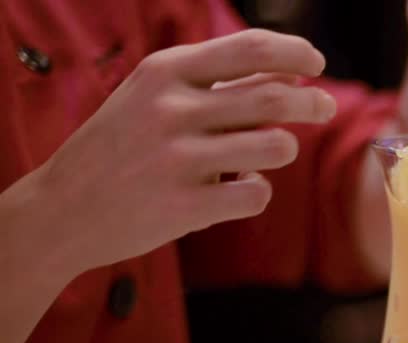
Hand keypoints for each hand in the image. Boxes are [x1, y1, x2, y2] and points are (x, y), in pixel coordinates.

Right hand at [37, 29, 336, 273]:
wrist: (62, 209)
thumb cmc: (121, 149)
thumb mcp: (154, 99)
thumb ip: (218, 84)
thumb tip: (291, 71)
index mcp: (163, 72)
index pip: (249, 48)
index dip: (294, 52)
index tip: (316, 62)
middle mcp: (170, 110)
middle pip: (275, 97)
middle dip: (313, 102)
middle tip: (326, 107)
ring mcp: (178, 160)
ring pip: (276, 145)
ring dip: (284, 148)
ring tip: (268, 152)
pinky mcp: (186, 206)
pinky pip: (257, 194)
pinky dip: (258, 191)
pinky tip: (237, 190)